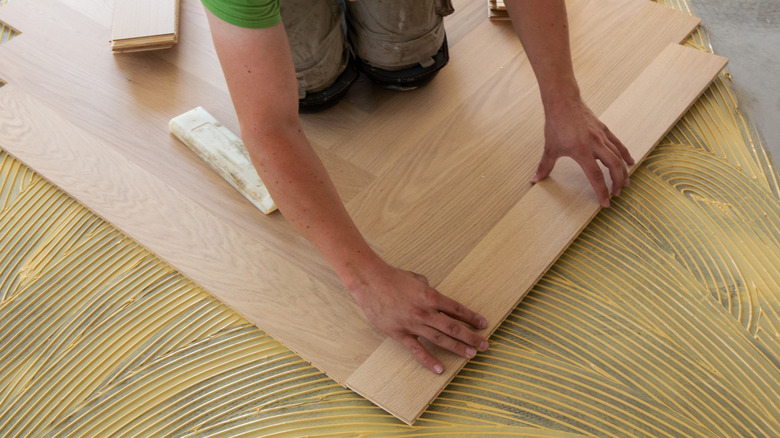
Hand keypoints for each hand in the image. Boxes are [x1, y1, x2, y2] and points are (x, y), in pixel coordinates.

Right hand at [348, 262, 488, 373]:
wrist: (370, 281)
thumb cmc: (392, 277)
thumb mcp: (416, 278)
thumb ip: (428, 288)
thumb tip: (433, 292)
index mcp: (431, 296)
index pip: (456, 309)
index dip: (471, 317)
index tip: (483, 324)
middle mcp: (425, 311)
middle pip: (453, 327)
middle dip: (471, 336)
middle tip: (485, 345)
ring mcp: (413, 324)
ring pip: (440, 339)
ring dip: (457, 347)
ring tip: (471, 354)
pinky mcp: (400, 333)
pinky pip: (417, 350)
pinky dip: (429, 360)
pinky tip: (439, 368)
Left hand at [532, 99, 634, 206]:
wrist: (563, 102)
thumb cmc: (556, 125)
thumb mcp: (550, 148)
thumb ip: (545, 166)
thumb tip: (535, 180)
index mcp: (582, 151)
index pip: (595, 176)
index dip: (601, 191)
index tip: (605, 202)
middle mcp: (595, 144)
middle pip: (613, 166)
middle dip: (617, 182)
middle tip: (617, 194)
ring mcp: (602, 136)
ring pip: (618, 156)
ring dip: (623, 170)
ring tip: (626, 183)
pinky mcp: (604, 129)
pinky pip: (618, 144)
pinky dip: (624, 153)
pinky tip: (629, 161)